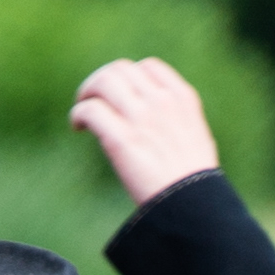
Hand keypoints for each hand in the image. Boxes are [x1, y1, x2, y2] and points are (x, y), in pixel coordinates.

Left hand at [69, 57, 217, 205]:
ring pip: (102, 81)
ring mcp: (142, 118)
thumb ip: (175, 119)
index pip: (148, 67)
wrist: (192, 207)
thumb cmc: (193, 182)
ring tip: (83, 114)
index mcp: (182, 98)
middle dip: (101, 81)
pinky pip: (90, 110)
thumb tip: (152, 122)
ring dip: (86, 94)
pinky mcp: (122, 139)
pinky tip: (78, 128)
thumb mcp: (195, 137)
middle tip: (91, 102)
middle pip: (119, 70)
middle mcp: (161, 102)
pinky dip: (78, 115)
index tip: (119, 97)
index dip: (128, 78)